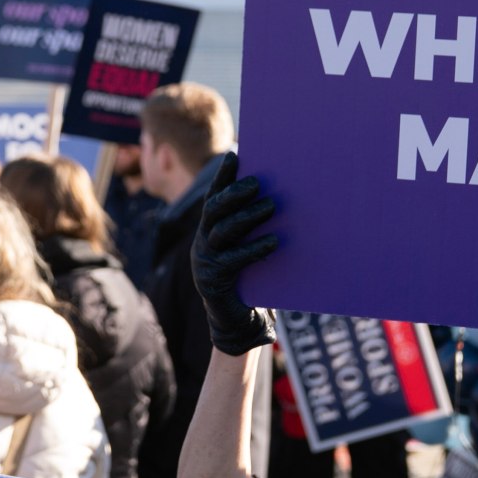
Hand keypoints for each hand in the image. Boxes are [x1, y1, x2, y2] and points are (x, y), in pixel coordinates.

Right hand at [192, 153, 279, 355]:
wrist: (239, 321)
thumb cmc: (251, 279)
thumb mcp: (249, 248)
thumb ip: (252, 225)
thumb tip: (275, 194)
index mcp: (208, 230)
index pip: (213, 197)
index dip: (222, 177)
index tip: (234, 156)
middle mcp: (201, 242)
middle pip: (215, 211)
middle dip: (235, 194)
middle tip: (258, 182)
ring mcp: (204, 262)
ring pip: (223, 232)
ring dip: (248, 217)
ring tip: (271, 206)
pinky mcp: (213, 281)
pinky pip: (235, 260)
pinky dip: (255, 249)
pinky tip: (274, 242)